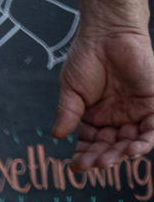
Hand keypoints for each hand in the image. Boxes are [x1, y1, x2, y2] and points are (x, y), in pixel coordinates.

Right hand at [52, 0, 153, 169]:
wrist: (107, 34)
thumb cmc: (86, 57)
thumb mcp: (71, 89)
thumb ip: (68, 113)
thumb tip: (57, 135)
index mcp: (95, 116)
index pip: (91, 143)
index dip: (85, 156)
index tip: (75, 167)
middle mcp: (117, 118)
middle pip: (112, 146)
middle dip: (103, 158)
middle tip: (94, 165)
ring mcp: (135, 113)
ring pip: (132, 142)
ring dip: (123, 154)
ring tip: (111, 160)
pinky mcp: (152, 105)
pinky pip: (153, 129)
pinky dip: (146, 141)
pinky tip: (134, 149)